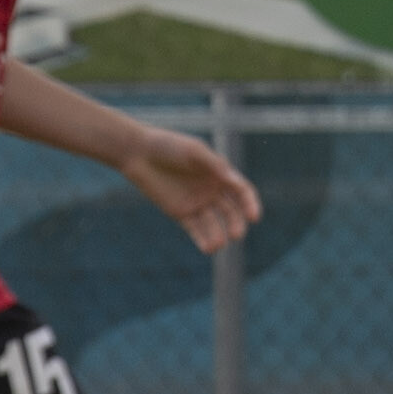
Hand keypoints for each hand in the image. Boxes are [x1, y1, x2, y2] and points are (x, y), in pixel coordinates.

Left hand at [120, 127, 261, 252]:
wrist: (139, 152)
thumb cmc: (168, 145)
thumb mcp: (194, 151)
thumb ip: (214, 165)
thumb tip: (235, 181)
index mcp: (220, 173)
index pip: (242, 192)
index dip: (250, 204)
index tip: (254, 217)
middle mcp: (212, 190)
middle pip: (231, 212)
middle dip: (236, 224)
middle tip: (237, 234)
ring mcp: (197, 202)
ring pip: (214, 224)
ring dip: (218, 236)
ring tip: (217, 245)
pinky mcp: (181, 213)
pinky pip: (196, 229)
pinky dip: (203, 240)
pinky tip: (208, 248)